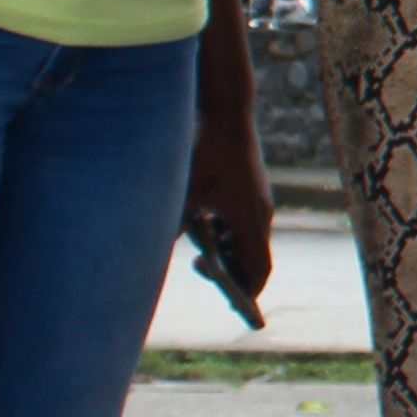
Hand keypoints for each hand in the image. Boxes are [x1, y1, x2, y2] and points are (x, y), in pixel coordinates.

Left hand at [184, 93, 273, 305]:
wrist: (227, 113)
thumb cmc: (206, 154)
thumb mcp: (184, 194)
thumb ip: (174, 226)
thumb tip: (157, 250)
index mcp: (248, 221)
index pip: (259, 269)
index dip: (250, 290)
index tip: (237, 303)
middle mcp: (260, 213)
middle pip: (255, 255)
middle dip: (235, 271)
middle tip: (208, 272)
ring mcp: (259, 199)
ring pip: (249, 237)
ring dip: (231, 249)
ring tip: (206, 248)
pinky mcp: (253, 187)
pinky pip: (246, 219)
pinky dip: (230, 230)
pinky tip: (207, 221)